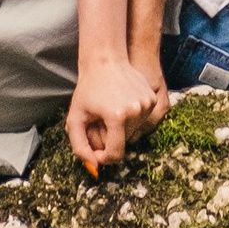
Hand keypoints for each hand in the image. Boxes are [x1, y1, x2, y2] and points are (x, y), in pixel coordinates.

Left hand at [68, 55, 167, 175]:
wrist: (105, 60)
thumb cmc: (87, 89)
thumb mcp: (75, 118)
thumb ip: (79, 146)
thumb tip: (94, 167)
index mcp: (116, 117)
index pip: (115, 154)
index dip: (104, 157)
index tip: (95, 150)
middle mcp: (136, 111)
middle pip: (125, 143)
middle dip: (111, 140)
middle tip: (100, 124)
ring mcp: (147, 104)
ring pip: (134, 133)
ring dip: (121, 130)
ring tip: (110, 113)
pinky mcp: (153, 99)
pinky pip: (142, 121)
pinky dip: (131, 119)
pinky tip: (121, 104)